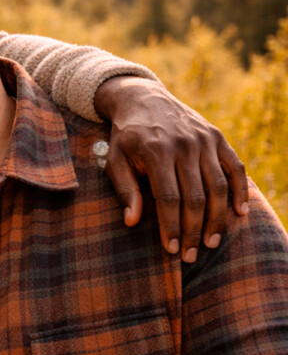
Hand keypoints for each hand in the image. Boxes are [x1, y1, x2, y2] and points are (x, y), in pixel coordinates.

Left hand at [93, 76, 248, 262]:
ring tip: (211, 242)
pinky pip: (235, 167)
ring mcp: (204, 140)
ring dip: (218, 218)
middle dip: (193, 230)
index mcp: (156, 151)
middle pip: (196, 196)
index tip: (170, 249)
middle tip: (190, 255)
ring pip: (218, 186)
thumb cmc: (126, 137)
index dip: (172, 226)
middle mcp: (184, 145)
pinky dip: (240, 190)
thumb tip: (132, 222)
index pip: (169, 198)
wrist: (142, 99)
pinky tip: (239, 213)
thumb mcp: (114, 160)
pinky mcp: (217, 137)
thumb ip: (125, 190)